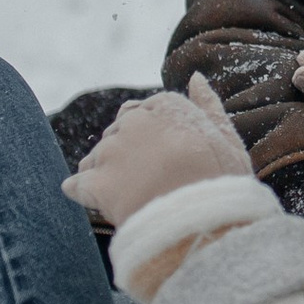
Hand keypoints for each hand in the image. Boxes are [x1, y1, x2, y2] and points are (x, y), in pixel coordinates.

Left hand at [61, 73, 251, 230]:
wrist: (203, 226)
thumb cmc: (222, 185)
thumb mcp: (226, 140)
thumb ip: (208, 105)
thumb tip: (195, 78)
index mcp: (167, 106)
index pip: (141, 111)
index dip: (150, 137)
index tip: (164, 158)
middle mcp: (134, 121)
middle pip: (117, 133)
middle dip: (126, 154)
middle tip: (150, 182)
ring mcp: (112, 151)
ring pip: (97, 158)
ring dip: (108, 175)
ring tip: (133, 198)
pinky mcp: (94, 182)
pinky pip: (76, 185)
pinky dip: (83, 192)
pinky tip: (103, 204)